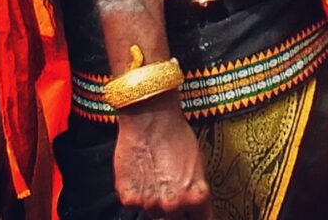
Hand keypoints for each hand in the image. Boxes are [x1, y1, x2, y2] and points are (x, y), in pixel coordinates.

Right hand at [114, 95, 212, 218]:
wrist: (150, 117)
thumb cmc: (177, 134)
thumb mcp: (198, 162)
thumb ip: (196, 190)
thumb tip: (196, 205)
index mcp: (197, 196)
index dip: (198, 216)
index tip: (194, 214)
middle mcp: (175, 205)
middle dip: (176, 210)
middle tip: (171, 190)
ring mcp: (151, 205)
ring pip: (154, 213)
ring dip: (155, 201)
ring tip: (155, 175)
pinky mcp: (130, 200)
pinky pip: (135, 204)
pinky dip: (137, 193)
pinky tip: (141, 174)